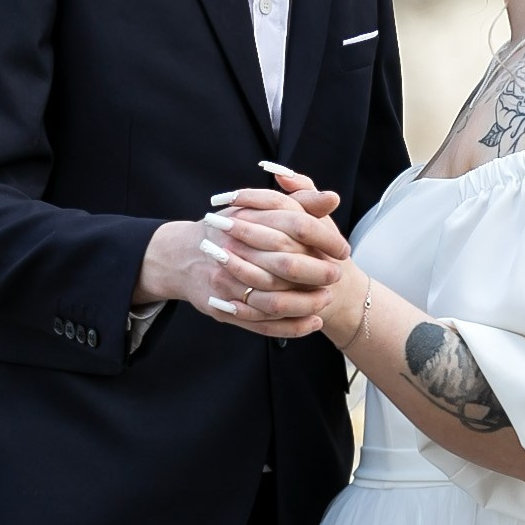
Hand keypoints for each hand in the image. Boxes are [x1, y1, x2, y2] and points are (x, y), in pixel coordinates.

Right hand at [137, 167, 351, 340]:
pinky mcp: (224, 309)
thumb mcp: (259, 208)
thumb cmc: (229, 229)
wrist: (181, 256)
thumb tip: (332, 198)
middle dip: (318, 273)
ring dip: (306, 303)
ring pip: (274, 299)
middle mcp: (234, 252)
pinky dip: (292, 326)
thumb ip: (297, 201)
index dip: (324, 239)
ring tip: (327, 301)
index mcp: (246, 221)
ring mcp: (227, 284)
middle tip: (338, 275)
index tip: (343, 249)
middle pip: (286, 265)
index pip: (295, 226)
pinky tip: (313, 323)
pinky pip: (263, 323)